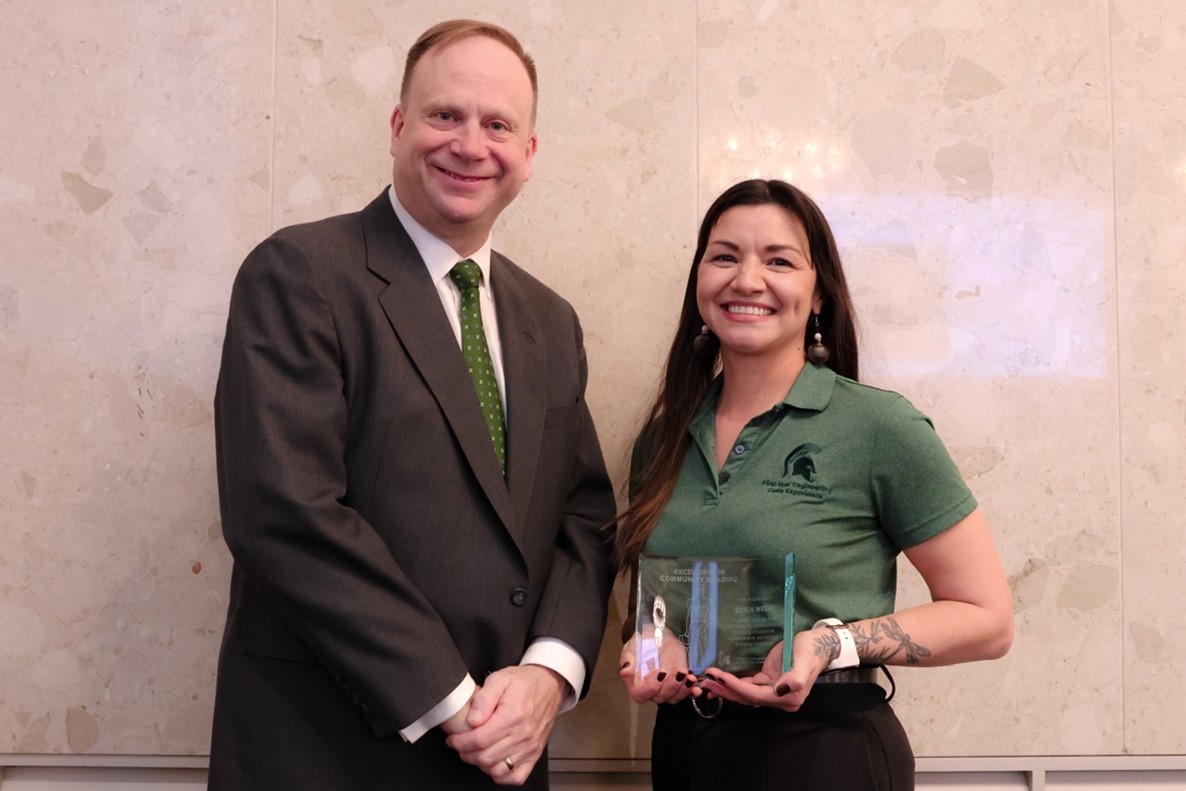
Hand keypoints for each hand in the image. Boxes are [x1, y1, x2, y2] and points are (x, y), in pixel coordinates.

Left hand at [445, 665, 565, 784]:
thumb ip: (483, 699)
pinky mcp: (534, 754)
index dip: (461, 742)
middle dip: (466, 753)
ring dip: (480, 764)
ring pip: (497, 769)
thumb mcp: (500, 679)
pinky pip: (516, 777)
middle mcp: (523, 735)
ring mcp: (530, 747)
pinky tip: (493, 763)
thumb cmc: (524, 682)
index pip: (479, 740)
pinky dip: (501, 776)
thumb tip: (472, 720)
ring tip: (474, 752)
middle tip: (460, 745)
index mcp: (512, 716)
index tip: (453, 739)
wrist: (549, 685)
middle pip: (485, 757)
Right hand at [618, 629, 698, 704]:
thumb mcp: (632, 647)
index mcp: (636, 683)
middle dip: (671, 686)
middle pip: (660, 697)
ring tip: (689, 677)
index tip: (659, 673)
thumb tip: (625, 670)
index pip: (640, 695)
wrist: (657, 636)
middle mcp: (651, 690)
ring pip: (673, 698)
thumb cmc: (642, 642)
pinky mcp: (679, 684)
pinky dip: (692, 691)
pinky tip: (694, 682)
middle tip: (679, 673)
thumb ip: (628, 659)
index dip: (649, 688)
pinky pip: (685, 693)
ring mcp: (666, 688)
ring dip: (683, 689)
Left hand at [697, 633, 828, 712]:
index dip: (737, 687)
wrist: (817, 645)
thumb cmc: (811, 650)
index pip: (757, 696)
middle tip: (704, 683)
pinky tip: (718, 681)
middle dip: (725, 690)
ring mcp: (772, 691)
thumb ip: (796, 678)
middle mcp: (779, 699)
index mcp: (788, 697)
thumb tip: (780, 690)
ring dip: (725, 689)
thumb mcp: (805, 660)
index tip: (720, 677)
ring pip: (745, 694)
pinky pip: (747, 687)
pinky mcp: (767, 682)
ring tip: (705, 683)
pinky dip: (732, 684)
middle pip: (747, 698)